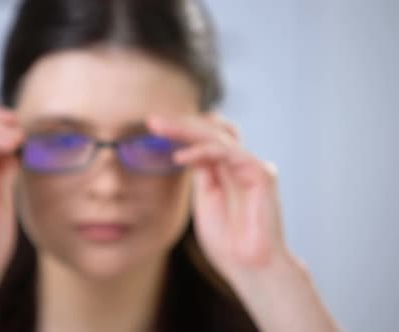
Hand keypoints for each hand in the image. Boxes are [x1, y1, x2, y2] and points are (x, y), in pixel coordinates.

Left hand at [147, 111, 288, 282]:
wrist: (249, 268)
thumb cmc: (227, 243)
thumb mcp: (204, 202)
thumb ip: (201, 175)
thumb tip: (185, 152)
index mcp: (226, 171)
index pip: (203, 141)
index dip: (180, 132)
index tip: (153, 128)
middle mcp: (240, 164)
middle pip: (209, 133)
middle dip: (180, 125)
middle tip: (153, 120)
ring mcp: (251, 166)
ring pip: (216, 136)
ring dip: (185, 130)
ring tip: (159, 128)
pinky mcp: (261, 173)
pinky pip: (227, 153)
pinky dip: (202, 151)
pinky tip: (179, 158)